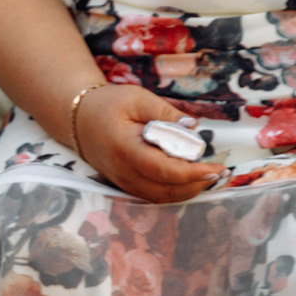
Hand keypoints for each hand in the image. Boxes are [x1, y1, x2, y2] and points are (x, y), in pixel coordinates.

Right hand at [64, 82, 221, 203]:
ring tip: (208, 176)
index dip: (191, 172)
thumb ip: (166, 112)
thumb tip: (194, 126)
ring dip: (188, 191)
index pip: (162, 169)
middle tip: (217, 171)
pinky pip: (154, 195)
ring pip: (161, 197)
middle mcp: (122, 171)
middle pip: (165, 190)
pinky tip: (189, 180)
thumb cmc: (107, 104)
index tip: (215, 167)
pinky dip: (175, 192)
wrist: (78, 119)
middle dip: (196, 184)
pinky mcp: (125, 184)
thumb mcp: (136, 98)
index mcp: (124, 148)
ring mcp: (122, 181)